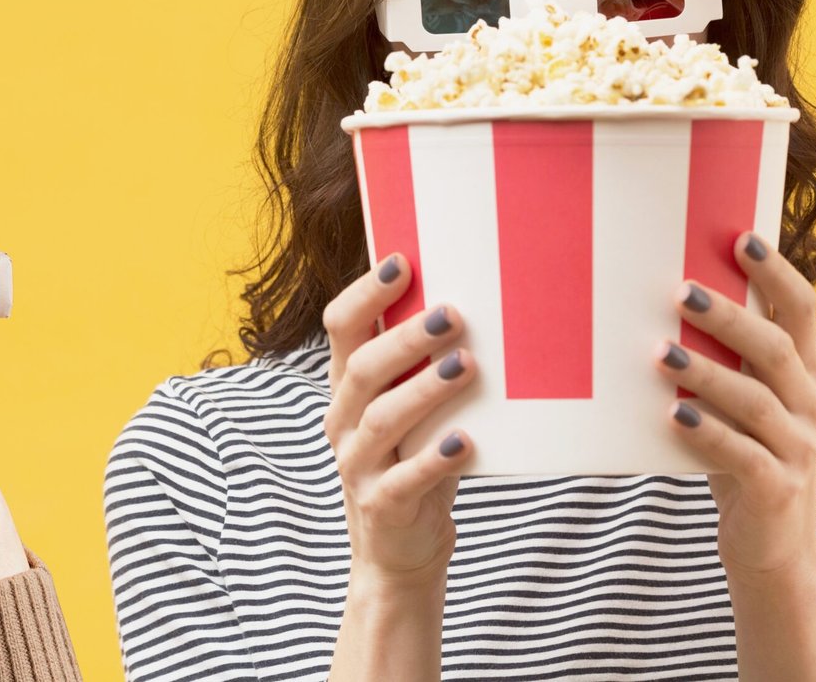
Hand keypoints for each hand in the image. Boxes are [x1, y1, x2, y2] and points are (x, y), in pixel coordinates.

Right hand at [322, 252, 476, 586]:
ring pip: (382, 420)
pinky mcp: (382, 506)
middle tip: (452, 314)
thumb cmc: (414, 462)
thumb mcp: (411, 409)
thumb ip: (424, 366)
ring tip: (468, 366)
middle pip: (363, 369)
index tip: (401, 263)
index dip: (365, 294)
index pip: (341, 329)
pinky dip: (436, 459)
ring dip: (425, 390)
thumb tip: (474, 300)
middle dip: (405, 338)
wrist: (397, 552)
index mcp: (347, 387)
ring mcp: (359, 466)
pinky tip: (467, 442)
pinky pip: (406, 481)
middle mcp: (344, 421)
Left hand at [653, 230, 815, 582]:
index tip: (743, 238)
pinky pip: (741, 455)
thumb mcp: (738, 401)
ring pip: (754, 400)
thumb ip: (720, 358)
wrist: (772, 543)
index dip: (776, 273)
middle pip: (773, 348)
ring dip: (706, 373)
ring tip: (660, 354)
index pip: (800, 310)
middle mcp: (807, 403)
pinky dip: (707, 433)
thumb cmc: (742, 453)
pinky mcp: (775, 487)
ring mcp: (796, 447)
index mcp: (801, 372)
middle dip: (729, 317)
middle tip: (681, 292)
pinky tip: (673, 416)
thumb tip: (656, 295)